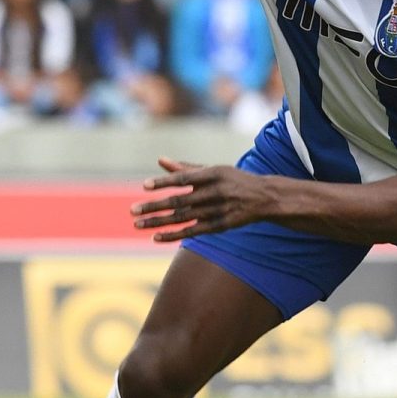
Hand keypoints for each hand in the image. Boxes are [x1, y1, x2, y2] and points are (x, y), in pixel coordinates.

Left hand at [131, 158, 273, 242]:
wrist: (264, 197)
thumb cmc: (232, 180)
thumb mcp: (212, 170)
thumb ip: (185, 168)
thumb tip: (160, 160)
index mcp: (213, 174)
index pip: (184, 179)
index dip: (164, 183)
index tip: (144, 186)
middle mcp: (215, 192)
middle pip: (179, 201)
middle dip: (154, 206)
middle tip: (132, 210)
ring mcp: (217, 211)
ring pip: (183, 218)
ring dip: (159, 222)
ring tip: (138, 224)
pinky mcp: (219, 226)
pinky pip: (192, 232)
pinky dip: (174, 235)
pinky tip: (156, 237)